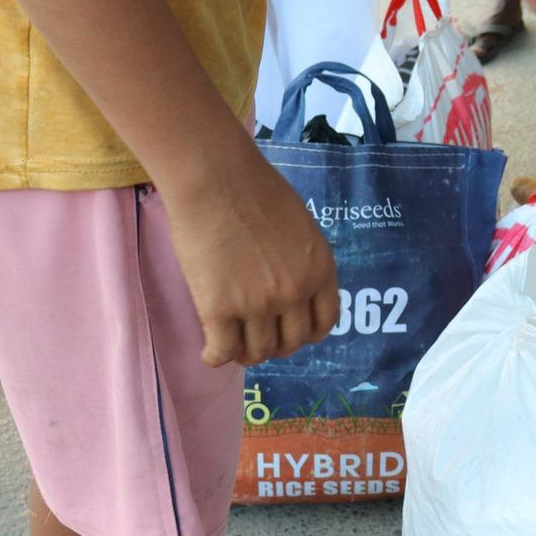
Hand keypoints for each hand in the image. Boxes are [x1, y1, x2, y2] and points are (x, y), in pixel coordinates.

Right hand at [160, 145, 340, 367]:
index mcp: (320, 269)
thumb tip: (291, 282)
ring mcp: (258, 304)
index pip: (324, 322)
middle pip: (291, 343)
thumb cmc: (254, 190)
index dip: (306, 334)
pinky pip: (222, 351)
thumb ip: (301, 259)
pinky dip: (216, 356)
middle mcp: (295, 293)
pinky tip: (210, 351)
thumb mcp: (300, 225)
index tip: (290, 333)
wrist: (216, 179)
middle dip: (275, 346)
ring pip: (257, 352)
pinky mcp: (220, 309)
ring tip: (232, 343)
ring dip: (246, 352)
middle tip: (257, 339)